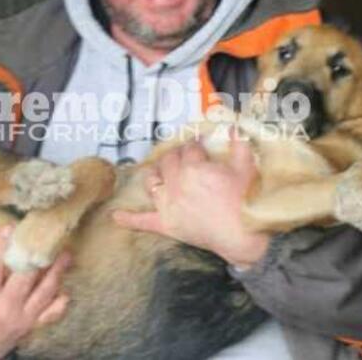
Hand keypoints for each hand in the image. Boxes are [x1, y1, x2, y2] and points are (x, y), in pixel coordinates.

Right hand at [0, 225, 71, 359]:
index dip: (0, 248)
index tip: (9, 228)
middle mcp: (4, 307)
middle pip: (23, 280)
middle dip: (35, 259)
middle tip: (46, 237)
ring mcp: (20, 317)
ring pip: (42, 294)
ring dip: (56, 274)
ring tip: (66, 255)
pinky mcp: (31, 326)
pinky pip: (49, 315)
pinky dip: (59, 304)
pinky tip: (67, 290)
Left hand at [113, 131, 269, 268]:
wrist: (241, 235)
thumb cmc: (244, 200)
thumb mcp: (245, 168)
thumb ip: (240, 145)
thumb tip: (235, 127)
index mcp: (194, 167)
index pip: (189, 149)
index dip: (194, 147)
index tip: (198, 147)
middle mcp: (176, 183)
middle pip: (168, 162)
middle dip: (174, 156)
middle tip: (182, 157)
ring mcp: (168, 204)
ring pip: (152, 182)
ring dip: (154, 175)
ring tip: (157, 171)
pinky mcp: (166, 224)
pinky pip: (143, 221)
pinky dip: (129, 219)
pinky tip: (116, 216)